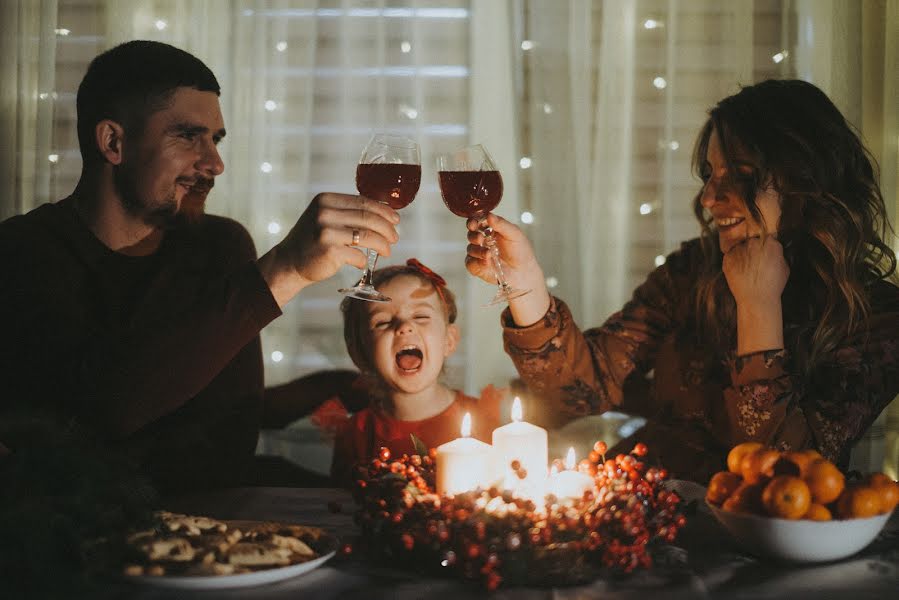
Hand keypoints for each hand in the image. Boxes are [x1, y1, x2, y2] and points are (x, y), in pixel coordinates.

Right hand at [260, 193, 398, 306]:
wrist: (289, 262)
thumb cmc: (312, 240)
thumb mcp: (324, 217)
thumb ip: (347, 212)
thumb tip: (383, 213)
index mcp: (326, 200)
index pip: (363, 202)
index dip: (384, 211)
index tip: (396, 220)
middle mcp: (325, 213)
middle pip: (368, 218)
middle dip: (387, 229)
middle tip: (395, 238)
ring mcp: (326, 231)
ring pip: (367, 236)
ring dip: (382, 245)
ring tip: (387, 251)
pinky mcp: (329, 251)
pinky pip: (358, 255)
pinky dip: (363, 260)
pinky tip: (363, 263)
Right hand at [465, 213, 550, 325]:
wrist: (523, 271)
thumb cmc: (520, 251)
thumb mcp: (514, 234)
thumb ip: (501, 224)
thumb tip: (489, 215)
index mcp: (490, 230)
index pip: (477, 223)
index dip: (473, 222)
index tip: (474, 223)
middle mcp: (483, 241)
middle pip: (471, 235)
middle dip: (474, 236)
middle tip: (480, 238)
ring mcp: (479, 254)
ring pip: (470, 249)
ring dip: (478, 250)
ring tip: (489, 253)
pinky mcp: (478, 267)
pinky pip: (470, 263)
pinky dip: (477, 262)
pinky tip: (487, 262)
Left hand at [723, 235, 788, 353]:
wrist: (756, 299)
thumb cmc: (773, 286)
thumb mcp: (785, 267)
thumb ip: (779, 254)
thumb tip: (774, 250)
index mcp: (770, 243)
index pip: (767, 237)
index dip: (766, 246)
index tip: (764, 253)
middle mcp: (753, 242)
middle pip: (753, 240)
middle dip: (754, 248)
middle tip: (754, 262)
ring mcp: (739, 249)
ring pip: (740, 246)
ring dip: (743, 254)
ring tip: (747, 269)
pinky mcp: (728, 257)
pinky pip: (730, 255)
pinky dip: (733, 261)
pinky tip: (739, 271)